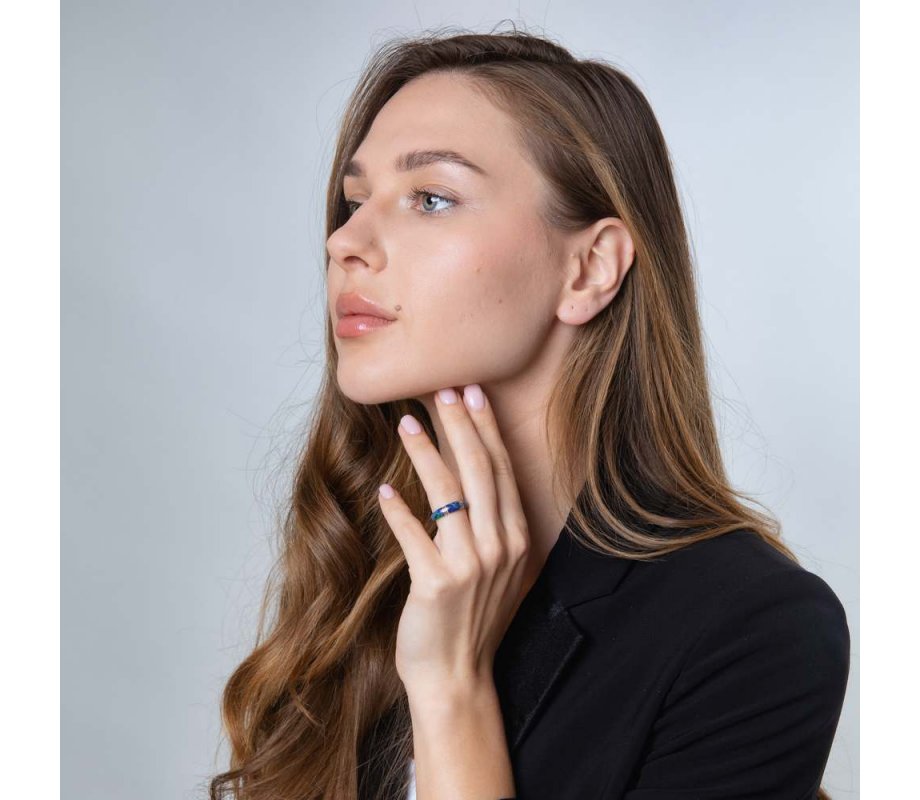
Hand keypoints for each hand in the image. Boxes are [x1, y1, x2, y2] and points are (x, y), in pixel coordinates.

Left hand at [378, 384, 531, 695]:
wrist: (457, 677)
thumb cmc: (472, 620)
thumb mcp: (498, 570)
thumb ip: (492, 528)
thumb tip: (471, 482)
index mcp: (516, 539)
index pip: (501, 472)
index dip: (485, 430)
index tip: (472, 394)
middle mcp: (500, 547)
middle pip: (480, 472)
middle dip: (461, 425)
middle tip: (444, 389)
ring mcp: (471, 566)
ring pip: (449, 494)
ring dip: (428, 453)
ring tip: (408, 421)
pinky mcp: (436, 584)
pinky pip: (414, 536)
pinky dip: (399, 511)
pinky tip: (385, 488)